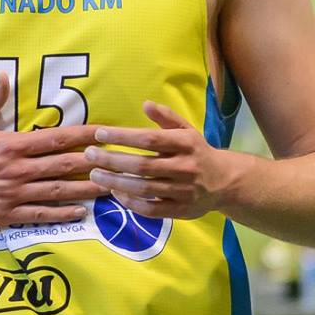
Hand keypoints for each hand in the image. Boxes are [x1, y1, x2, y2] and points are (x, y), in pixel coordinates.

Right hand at [0, 78, 100, 226]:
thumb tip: (3, 76)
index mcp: (11, 145)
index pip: (57, 138)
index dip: (85, 136)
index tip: (106, 133)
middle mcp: (17, 170)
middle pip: (64, 165)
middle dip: (93, 163)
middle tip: (119, 162)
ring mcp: (13, 194)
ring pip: (57, 192)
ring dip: (85, 189)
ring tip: (109, 187)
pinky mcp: (6, 214)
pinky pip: (39, 215)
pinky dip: (61, 215)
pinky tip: (80, 213)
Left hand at [83, 101, 232, 219]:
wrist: (226, 182)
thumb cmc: (197, 152)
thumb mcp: (187, 131)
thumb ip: (166, 118)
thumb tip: (145, 104)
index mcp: (186, 143)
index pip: (149, 139)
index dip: (123, 137)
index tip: (100, 134)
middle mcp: (186, 167)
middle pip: (142, 165)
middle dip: (112, 161)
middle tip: (89, 156)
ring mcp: (184, 191)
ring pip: (144, 188)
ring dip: (116, 182)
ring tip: (95, 175)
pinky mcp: (181, 210)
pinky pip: (151, 209)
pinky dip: (130, 202)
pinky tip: (115, 193)